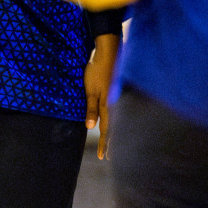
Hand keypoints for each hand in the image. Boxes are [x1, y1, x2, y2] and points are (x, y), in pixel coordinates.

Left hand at [85, 35, 117, 158]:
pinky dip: (113, 119)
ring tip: (110, 143)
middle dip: (109, 141)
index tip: (102, 157)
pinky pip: (115, 109)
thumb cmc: (97, 70)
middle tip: (107, 156)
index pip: (106, 129)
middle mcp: (114, 103)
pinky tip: (112, 120)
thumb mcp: (91, 90)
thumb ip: (91, 108)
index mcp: (108, 105)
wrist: (109, 51)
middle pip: (112, 126)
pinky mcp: (116, 90)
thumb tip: (90, 128)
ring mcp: (117, 97)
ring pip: (115, 119)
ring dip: (111, 132)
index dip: (104, 144)